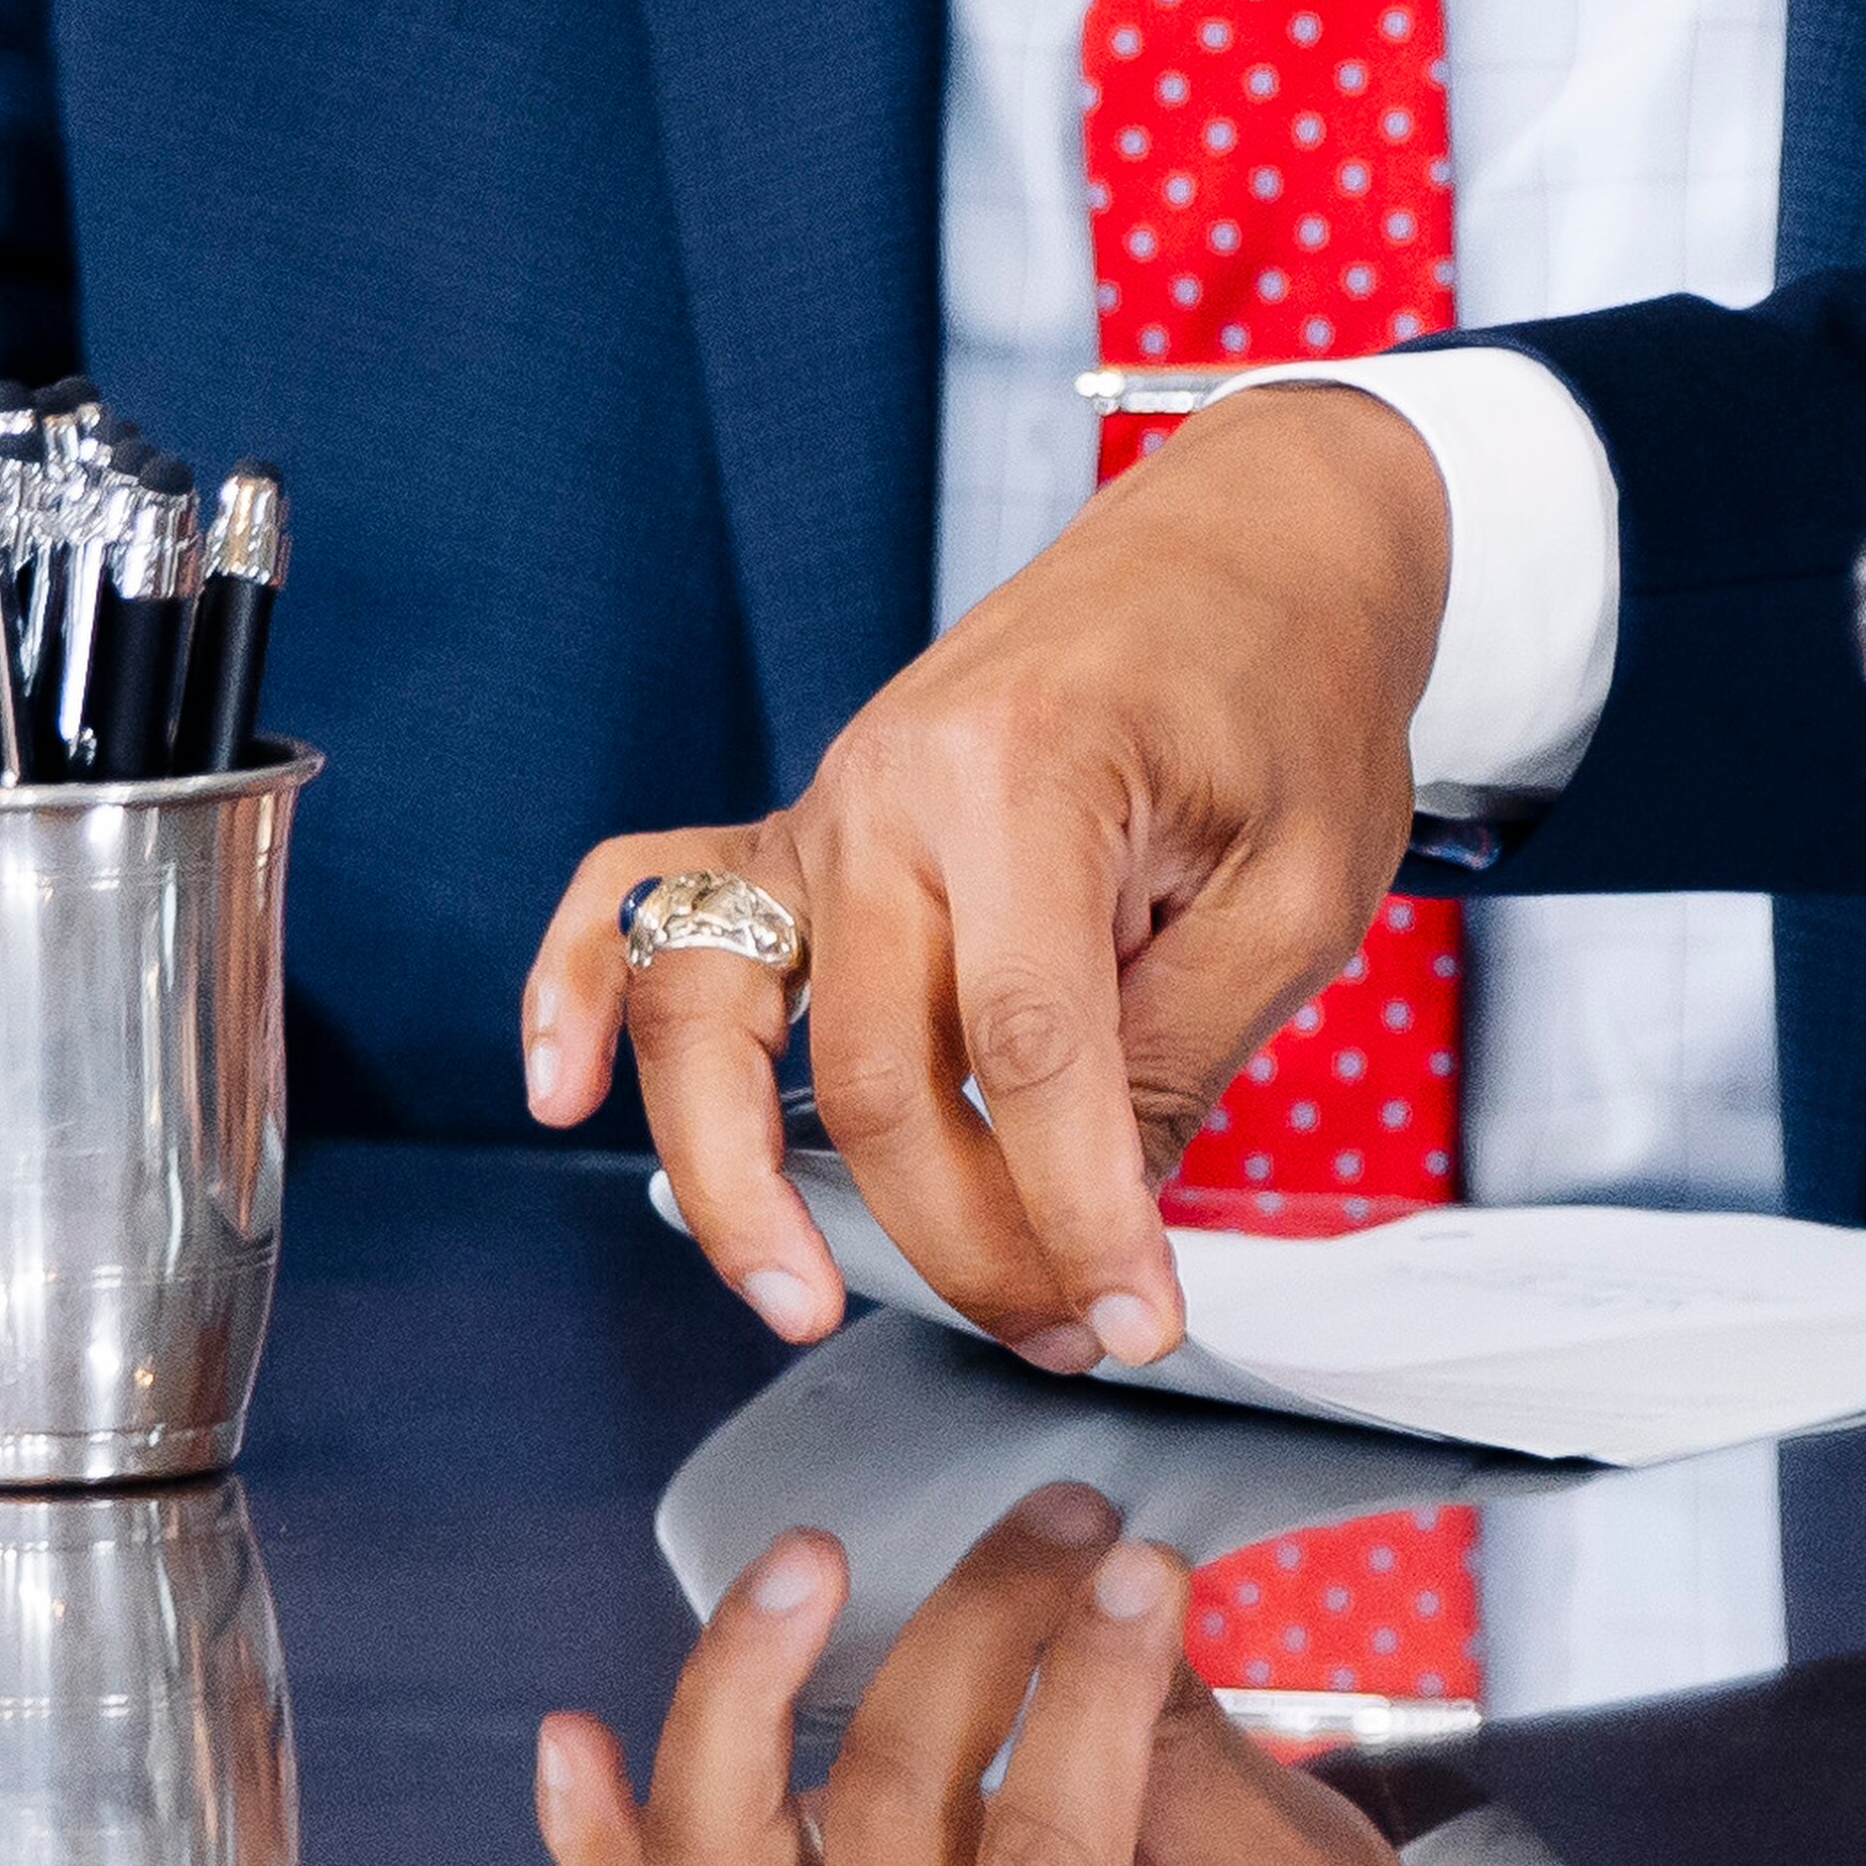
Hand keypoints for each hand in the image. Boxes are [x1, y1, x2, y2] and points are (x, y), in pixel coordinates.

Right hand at [523, 386, 1448, 1367]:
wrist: (1252, 537)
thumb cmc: (1289, 680)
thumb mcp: (1305, 881)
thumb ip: (1186, 1047)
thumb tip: (1100, 1204)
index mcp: (1029, 774)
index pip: (1028, 1052)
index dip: (1081, 1212)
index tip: (1136, 1316)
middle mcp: (891, 788)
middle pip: (882, 1073)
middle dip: (968, 1239)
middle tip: (1068, 1328)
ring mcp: (826, 807)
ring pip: (724, 1021)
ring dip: (744, 1185)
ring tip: (797, 1304)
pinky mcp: (804, 829)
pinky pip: (647, 903)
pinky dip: (580, 992)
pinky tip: (560, 1089)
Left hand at [530, 1483, 1477, 1865]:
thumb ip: (1206, 1778)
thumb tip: (1115, 1609)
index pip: (1046, 1848)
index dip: (1088, 1690)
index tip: (1144, 1565)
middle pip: (895, 1806)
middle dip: (980, 1630)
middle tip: (1076, 1521)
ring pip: (739, 1849)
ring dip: (751, 1690)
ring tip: (811, 1559)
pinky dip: (598, 1836)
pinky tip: (566, 1737)